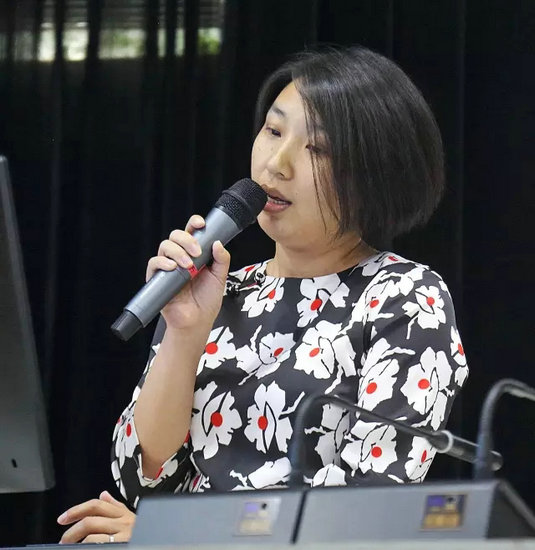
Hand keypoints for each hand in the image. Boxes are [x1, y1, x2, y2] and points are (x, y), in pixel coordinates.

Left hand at [57, 490, 135, 542]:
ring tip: (69, 547)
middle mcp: (123, 522)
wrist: (160, 542)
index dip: (76, 510)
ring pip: (92, 534)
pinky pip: (99, 544)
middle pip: (91, 520)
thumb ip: (116, 506)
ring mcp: (123, 535)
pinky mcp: (123, 544)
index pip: (96, 505)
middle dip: (72, 530)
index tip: (62, 518)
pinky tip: (83, 548)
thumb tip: (103, 494)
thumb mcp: (132, 518)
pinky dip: (87, 546)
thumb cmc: (142, 533)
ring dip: (76, 542)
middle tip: (63, 540)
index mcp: (123, 513)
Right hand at [146, 215, 230, 329]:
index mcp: (195, 254)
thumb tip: (217, 242)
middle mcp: (180, 257)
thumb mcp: (220, 278)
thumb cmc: (207, 301)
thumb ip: (222, 260)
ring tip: (188, 265)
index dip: (194, 224)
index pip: (191, 232)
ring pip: (165, 245)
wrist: (197, 322)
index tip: (201, 224)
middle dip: (187, 239)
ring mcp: (168, 267)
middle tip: (197, 252)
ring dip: (177, 251)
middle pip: (176, 235)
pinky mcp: (157, 278)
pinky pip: (154, 263)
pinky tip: (173, 268)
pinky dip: (162, 262)